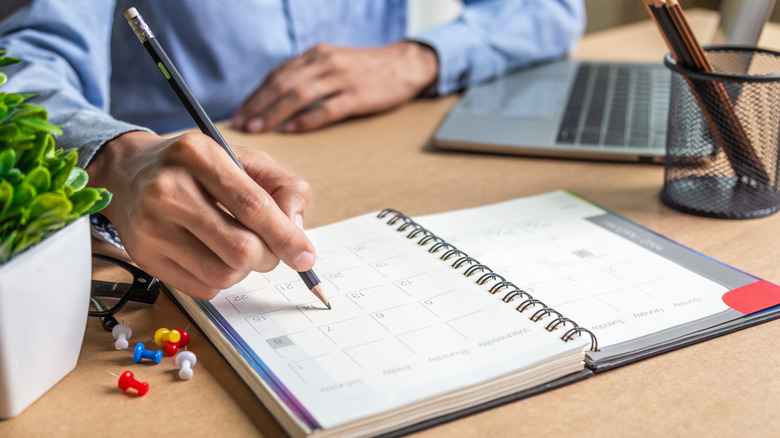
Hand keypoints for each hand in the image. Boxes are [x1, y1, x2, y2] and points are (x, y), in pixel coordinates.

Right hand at [86, 131, 315, 299]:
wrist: (130, 171)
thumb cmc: (199, 167)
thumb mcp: (245, 159)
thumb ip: (283, 187)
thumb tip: (297, 232)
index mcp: (198, 155)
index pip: (253, 206)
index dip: (286, 237)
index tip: (305, 256)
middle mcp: (168, 189)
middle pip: (240, 249)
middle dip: (268, 257)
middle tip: (270, 249)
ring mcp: (151, 226)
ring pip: (223, 275)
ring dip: (245, 271)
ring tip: (239, 248)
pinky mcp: (144, 256)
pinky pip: (202, 289)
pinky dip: (221, 280)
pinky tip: (213, 255)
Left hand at [231, 41, 437, 132]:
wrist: (405, 64)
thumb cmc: (366, 69)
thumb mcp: (333, 63)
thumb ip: (308, 76)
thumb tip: (276, 101)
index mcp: (316, 55)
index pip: (278, 75)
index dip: (256, 95)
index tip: (240, 114)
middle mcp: (325, 63)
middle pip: (283, 84)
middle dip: (259, 105)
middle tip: (242, 125)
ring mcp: (342, 78)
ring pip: (300, 95)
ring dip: (276, 113)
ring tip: (259, 128)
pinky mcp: (358, 95)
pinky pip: (328, 108)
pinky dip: (308, 119)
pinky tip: (293, 130)